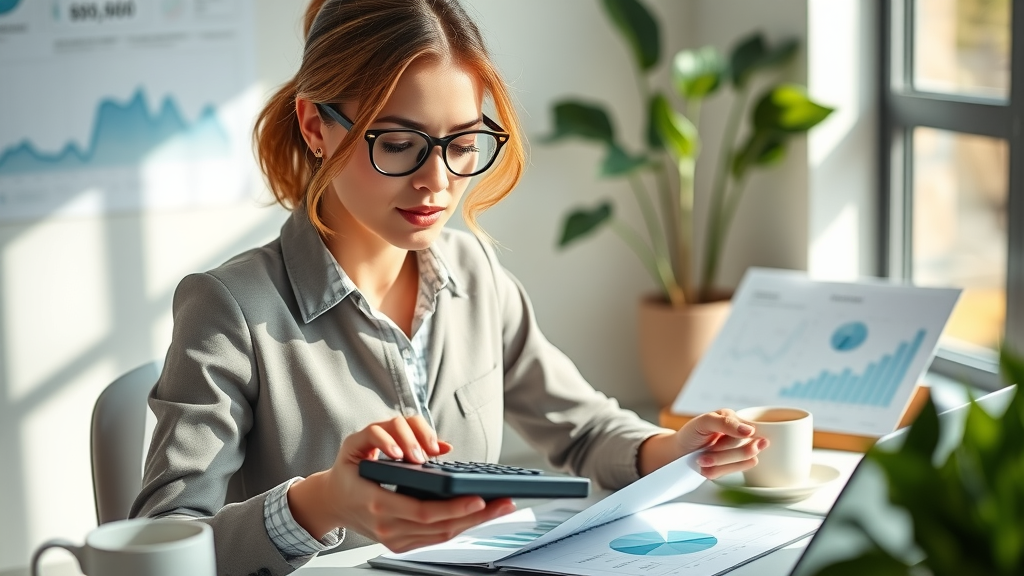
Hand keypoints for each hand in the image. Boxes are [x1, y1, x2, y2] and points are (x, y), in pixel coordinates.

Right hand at [287, 415, 515, 551]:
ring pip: (440, 534)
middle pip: (438, 525)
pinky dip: (458, 526)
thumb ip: (384, 435)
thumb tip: (433, 447)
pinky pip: (435, 538)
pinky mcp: (398, 543)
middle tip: (503, 502)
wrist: (331, 500)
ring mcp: (392, 538)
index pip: (422, 510)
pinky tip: (476, 517)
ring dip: (473, 522)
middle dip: (475, 515)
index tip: (479, 497)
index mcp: (376, 502)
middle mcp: (385, 525)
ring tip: (498, 508)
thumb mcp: (357, 445)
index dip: (453, 507)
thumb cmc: (349, 471)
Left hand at [677, 409, 767, 479]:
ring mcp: (740, 450)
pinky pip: (737, 471)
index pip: (753, 431)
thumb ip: (726, 422)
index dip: (737, 441)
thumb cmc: (691, 433)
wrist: (679, 452)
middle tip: (707, 450)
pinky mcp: (735, 464)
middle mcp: (741, 434)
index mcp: (736, 419)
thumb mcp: (704, 422)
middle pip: (750, 448)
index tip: (717, 443)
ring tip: (702, 459)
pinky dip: (718, 470)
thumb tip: (750, 431)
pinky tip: (706, 467)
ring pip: (747, 461)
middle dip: (724, 453)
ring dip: (721, 462)